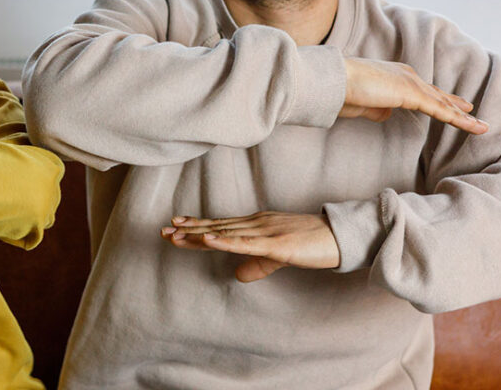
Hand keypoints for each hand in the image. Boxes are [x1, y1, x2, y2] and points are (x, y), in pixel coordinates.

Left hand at [161, 212, 339, 282]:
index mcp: (256, 225)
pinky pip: (244, 243)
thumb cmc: (311, 243)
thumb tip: (238, 276)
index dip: (196, 227)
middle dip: (188, 230)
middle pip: (216, 227)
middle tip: (162, 231)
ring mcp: (263, 231)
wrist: (339, 236)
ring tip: (175, 234)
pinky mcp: (274, 243)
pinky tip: (207, 239)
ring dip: (199, 234)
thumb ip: (257, 265)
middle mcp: (255, 224)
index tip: (173, 226)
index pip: (220, 226)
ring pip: (224, 233)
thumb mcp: (278, 256)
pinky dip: (224, 241)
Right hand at [341, 58, 487, 134]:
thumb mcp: (363, 103)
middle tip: (471, 109)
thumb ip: (377, 108)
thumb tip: (386, 113)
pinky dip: (460, 120)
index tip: (449, 103)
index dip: (437, 97)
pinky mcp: (413, 94)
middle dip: (455, 103)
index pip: (421, 90)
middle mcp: (406, 76)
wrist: (336, 82)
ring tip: (481, 127)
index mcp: (394, 76)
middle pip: (436, 94)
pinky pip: (441, 110)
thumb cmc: (342, 92)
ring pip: (443, 104)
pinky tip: (473, 126)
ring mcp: (411, 84)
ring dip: (463, 116)